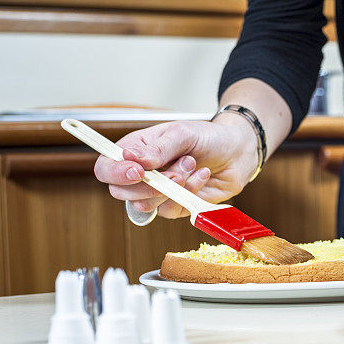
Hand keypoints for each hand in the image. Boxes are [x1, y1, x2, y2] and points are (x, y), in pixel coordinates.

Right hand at [94, 118, 258, 217]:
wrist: (236, 152)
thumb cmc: (207, 137)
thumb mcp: (182, 133)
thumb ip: (159, 148)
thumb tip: (132, 158)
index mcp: (134, 151)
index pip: (106, 168)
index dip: (116, 173)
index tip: (137, 171)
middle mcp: (142, 174)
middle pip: (121, 192)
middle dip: (148, 184)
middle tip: (175, 170)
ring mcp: (157, 192)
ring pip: (146, 205)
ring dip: (172, 187)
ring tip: (191, 164)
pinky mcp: (176, 206)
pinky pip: (171, 210)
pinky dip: (188, 192)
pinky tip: (202, 175)